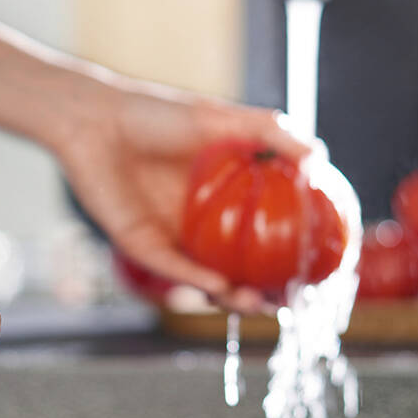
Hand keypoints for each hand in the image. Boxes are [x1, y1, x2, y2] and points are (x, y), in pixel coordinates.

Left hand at [53, 80, 310, 312]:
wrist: (96, 120)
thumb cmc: (155, 114)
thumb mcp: (221, 119)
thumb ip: (272, 132)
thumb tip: (321, 156)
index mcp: (220, 198)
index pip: (260, 235)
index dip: (287, 254)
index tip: (317, 268)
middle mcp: (198, 224)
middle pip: (237, 268)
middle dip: (264, 292)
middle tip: (291, 302)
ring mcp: (170, 237)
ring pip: (207, 280)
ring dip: (233, 298)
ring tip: (258, 303)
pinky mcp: (140, 245)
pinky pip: (173, 269)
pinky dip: (197, 281)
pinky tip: (221, 287)